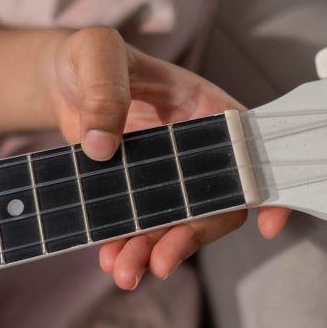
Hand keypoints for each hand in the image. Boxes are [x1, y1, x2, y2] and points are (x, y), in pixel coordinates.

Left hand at [48, 27, 289, 289]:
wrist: (61, 82)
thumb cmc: (91, 58)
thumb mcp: (97, 56)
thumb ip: (104, 92)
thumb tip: (102, 146)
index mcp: (202, 107)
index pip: (245, 148)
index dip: (262, 186)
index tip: (265, 225)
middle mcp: (192, 147)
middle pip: (210, 200)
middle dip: (189, 236)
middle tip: (159, 262)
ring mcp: (164, 173)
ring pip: (175, 221)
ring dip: (154, 250)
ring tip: (124, 270)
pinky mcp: (135, 190)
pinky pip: (141, 224)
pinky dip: (128, 245)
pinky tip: (109, 258)